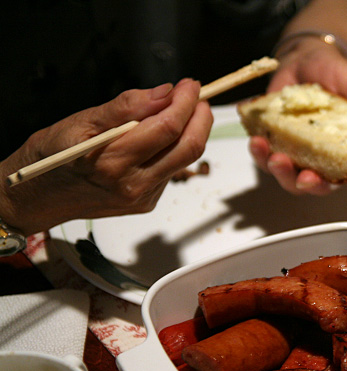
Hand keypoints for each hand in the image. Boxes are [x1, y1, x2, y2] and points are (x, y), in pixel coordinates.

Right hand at [0, 78, 213, 234]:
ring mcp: (142, 197)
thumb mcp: (81, 121)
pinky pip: (170, 171)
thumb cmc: (53, 155)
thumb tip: (165, 92)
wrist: (38, 197)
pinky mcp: (146, 203)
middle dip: (201, 117)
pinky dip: (173, 150)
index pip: (167, 127)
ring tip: (181, 111)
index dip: (185, 102)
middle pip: (188, 147)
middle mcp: (132, 184)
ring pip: (183, 160)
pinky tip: (159, 140)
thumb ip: (127, 107)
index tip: (189, 84)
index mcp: (112, 161)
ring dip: (191, 132)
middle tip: (196, 97)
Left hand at [249, 42, 346, 194]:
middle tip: (305, 177)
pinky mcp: (274, 144)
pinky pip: (264, 158)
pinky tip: (257, 141)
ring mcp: (297, 154)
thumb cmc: (332, 73)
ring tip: (274, 157)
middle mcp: (323, 159)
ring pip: (289, 178)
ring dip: (281, 173)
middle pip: (319, 186)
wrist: (304, 59)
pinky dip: (259, 154)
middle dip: (311, 185)